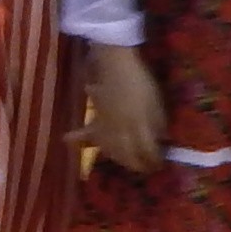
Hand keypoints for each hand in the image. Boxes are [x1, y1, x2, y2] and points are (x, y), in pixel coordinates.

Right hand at [87, 45, 163, 173]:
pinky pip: (87, 133)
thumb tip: (161, 140)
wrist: (116, 62)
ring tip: (125, 162)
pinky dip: (79, 140)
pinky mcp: (95, 117)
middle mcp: (121, 130)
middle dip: (138, 165)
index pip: (148, 151)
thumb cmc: (140, 80)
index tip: (161, 164)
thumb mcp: (157, 102)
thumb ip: (159, 123)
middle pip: (128, 155)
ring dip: (118, 159)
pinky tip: (70, 142)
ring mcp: (106, 125)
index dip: (155, 160)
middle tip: (146, 168)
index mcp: (139, 125)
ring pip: (110, 150)